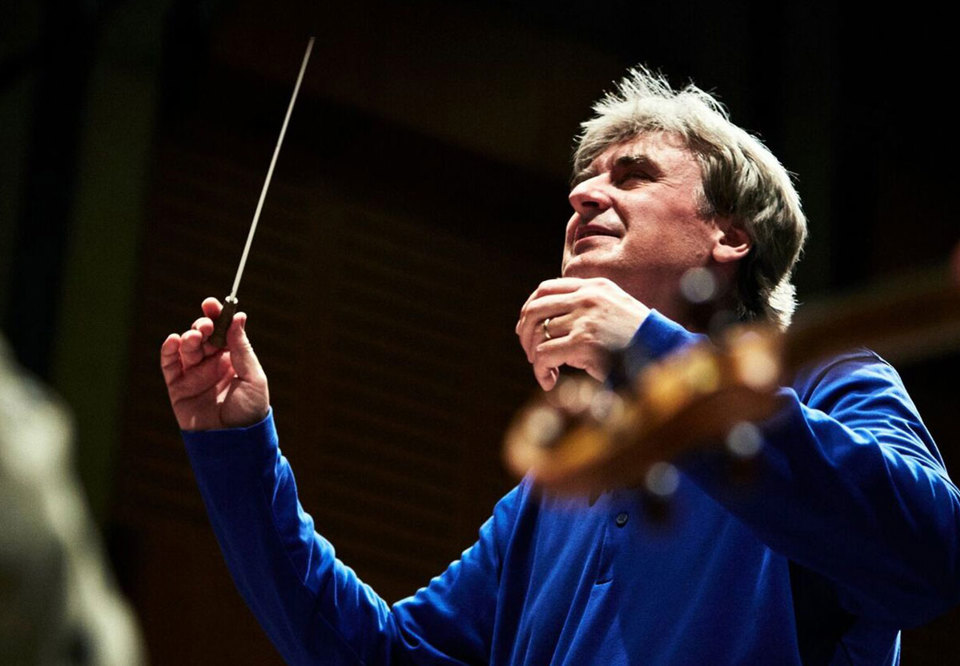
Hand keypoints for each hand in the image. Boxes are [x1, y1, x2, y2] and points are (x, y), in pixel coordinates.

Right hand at [160, 297, 269, 429]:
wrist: (234, 443)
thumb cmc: (250, 411)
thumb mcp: (253, 378)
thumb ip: (242, 349)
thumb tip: (238, 318)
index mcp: (233, 358)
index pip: (223, 330)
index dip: (217, 315)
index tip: (213, 304)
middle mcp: (213, 363)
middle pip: (203, 335)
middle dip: (203, 325)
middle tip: (205, 325)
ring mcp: (194, 374)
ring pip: (187, 347)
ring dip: (188, 337)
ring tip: (194, 337)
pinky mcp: (178, 387)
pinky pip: (170, 364)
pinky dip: (169, 350)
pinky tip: (174, 341)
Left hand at [516, 277, 649, 390]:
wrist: (659, 350)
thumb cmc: (637, 336)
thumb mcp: (614, 307)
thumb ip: (587, 306)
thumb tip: (548, 323)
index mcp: (593, 287)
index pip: (546, 288)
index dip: (530, 308)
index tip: (527, 326)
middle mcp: (586, 298)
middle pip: (535, 308)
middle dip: (525, 333)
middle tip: (530, 352)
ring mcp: (584, 319)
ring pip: (538, 334)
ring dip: (535, 356)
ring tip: (544, 369)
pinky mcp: (583, 342)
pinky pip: (545, 355)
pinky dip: (541, 370)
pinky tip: (549, 380)